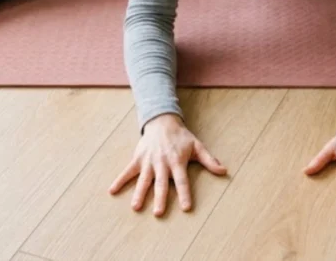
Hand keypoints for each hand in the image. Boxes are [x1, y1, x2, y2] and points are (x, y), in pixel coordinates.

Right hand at [108, 113, 226, 215]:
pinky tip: (112, 191)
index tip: (186, 208)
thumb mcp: (197, 146)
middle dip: (160, 198)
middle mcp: (162, 163)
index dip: (185, 194)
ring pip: (144, 180)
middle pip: (162, 183)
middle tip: (158, 213)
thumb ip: (209, 160)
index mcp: (177, 162)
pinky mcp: (138, 159)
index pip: (182, 181)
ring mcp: (148, 162)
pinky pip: (127, 171)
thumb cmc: (181, 137)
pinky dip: (119, 180)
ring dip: (139, 193)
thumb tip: (224, 171)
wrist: (162, 121)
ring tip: (135, 207)